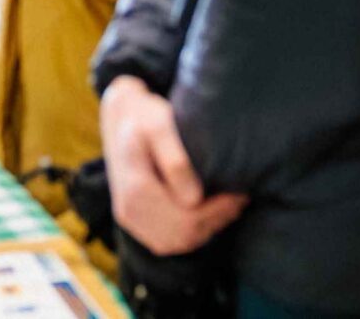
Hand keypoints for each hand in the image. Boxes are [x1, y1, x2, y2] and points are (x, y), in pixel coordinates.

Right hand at [100, 76, 244, 256]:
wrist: (120, 118)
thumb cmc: (145, 118)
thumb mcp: (160, 125)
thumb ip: (176, 161)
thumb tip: (194, 199)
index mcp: (136, 189)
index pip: (187, 218)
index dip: (218, 210)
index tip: (239, 192)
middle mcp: (129, 210)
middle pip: (184, 234)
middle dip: (217, 220)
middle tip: (239, 200)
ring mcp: (130, 219)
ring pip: (178, 242)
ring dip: (207, 228)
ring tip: (229, 206)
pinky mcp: (134, 221)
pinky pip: (167, 240)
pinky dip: (192, 232)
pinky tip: (208, 213)